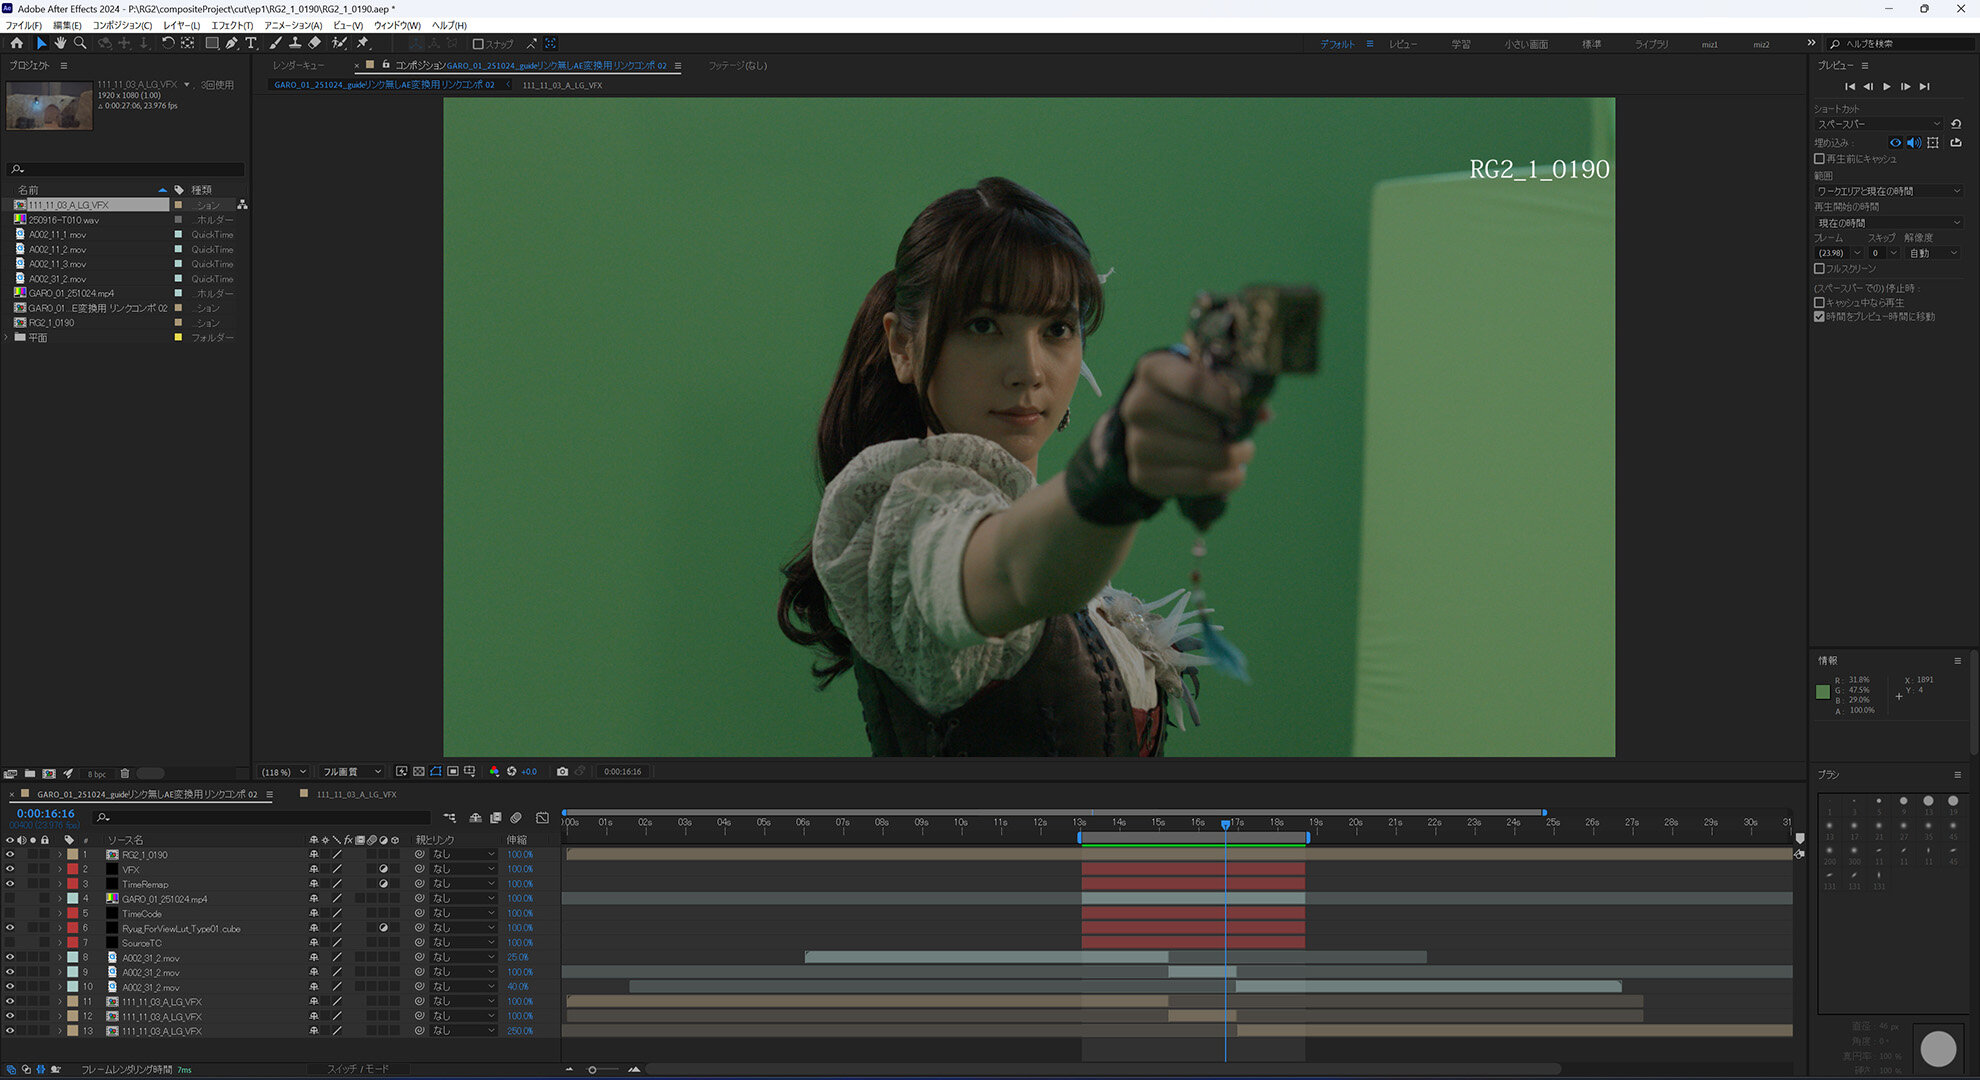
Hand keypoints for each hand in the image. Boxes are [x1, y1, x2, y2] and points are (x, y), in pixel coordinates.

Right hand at [1099, 348, 1270, 497]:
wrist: (1152, 424)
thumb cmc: (1188, 396)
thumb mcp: (1204, 379)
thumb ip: (1233, 389)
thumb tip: (1262, 414)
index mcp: (1153, 371)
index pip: (1193, 383)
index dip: (1225, 398)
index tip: (1244, 410)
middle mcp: (1137, 405)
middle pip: (1198, 423)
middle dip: (1231, 433)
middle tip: (1247, 437)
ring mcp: (1136, 442)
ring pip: (1199, 456)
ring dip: (1231, 459)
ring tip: (1243, 454)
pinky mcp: (1143, 475)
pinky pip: (1194, 482)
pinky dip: (1222, 481)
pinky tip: (1233, 474)